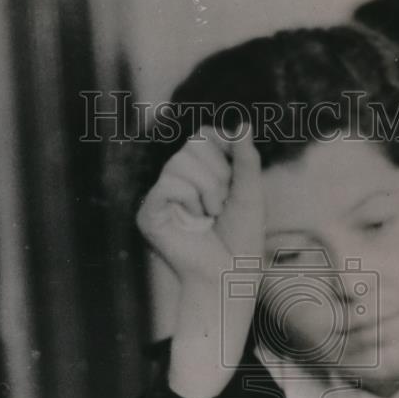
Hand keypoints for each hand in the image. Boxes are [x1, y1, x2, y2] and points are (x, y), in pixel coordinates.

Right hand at [136, 125, 264, 397]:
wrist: (230, 274)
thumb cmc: (242, 238)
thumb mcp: (250, 192)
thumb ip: (246, 158)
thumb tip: (242, 123)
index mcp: (199, 172)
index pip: (205, 134)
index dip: (224, 147)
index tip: (235, 177)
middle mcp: (177, 179)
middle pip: (194, 143)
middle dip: (219, 174)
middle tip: (222, 205)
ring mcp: (161, 195)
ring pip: (180, 162)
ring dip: (208, 190)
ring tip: (210, 216)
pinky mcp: (149, 212)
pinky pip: (168, 184)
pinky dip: (189, 201)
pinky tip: (194, 223)